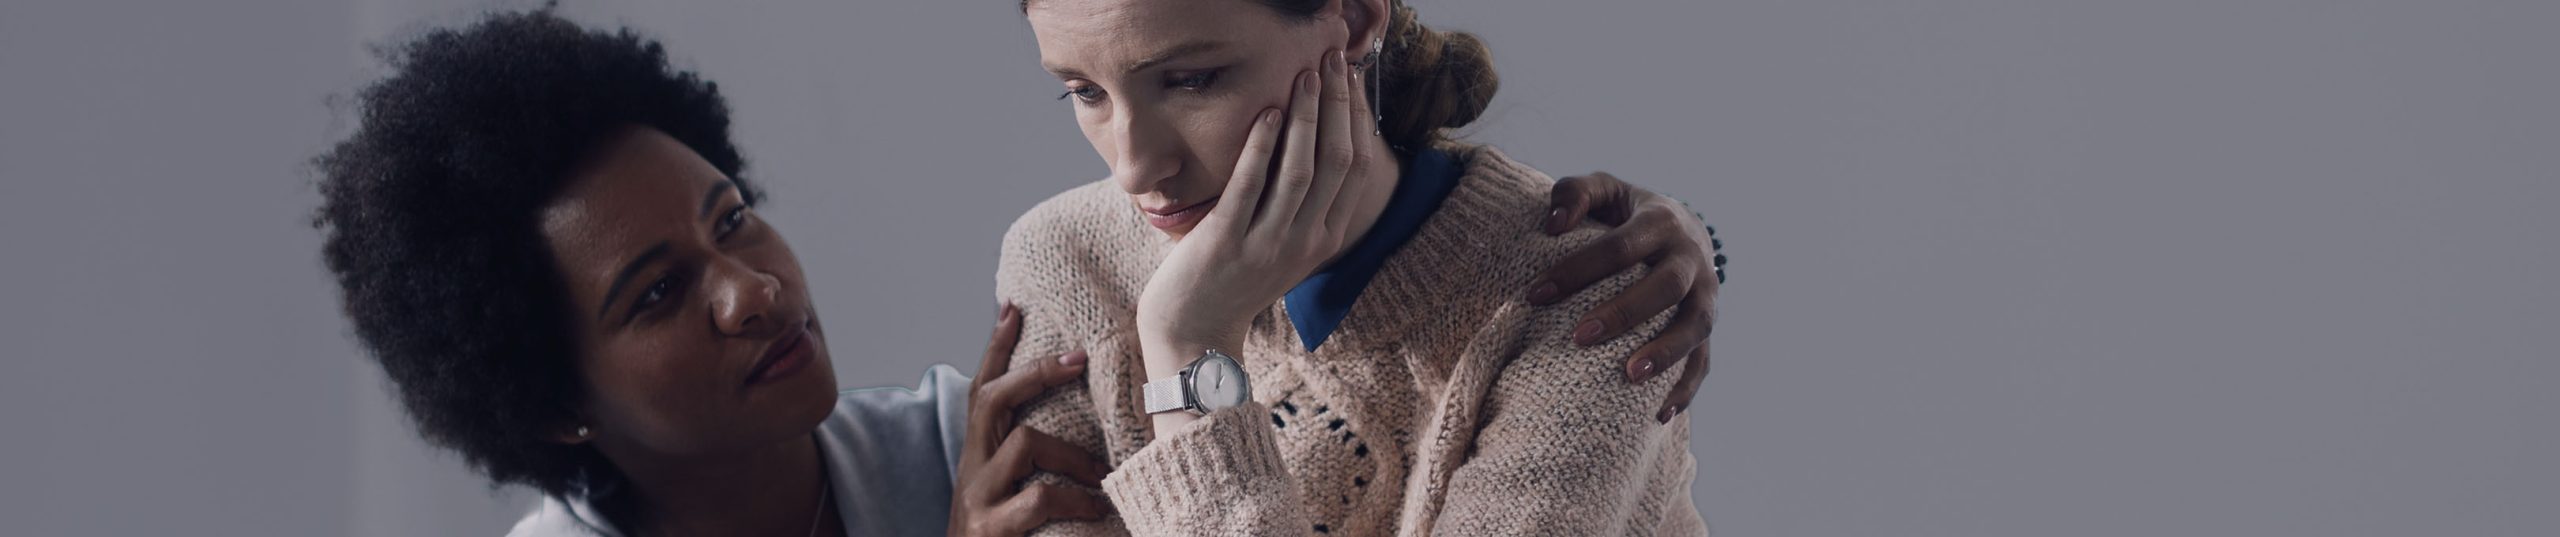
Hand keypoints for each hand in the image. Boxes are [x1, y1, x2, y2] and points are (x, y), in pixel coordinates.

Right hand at [951, 304, 1111, 535]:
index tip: (1011, 306)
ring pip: (1023, 444)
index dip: (995, 348)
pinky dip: (1075, 498)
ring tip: (1105, 473)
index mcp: (976, 459)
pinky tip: (1098, 508)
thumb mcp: (1003, 497)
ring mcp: (978, 501)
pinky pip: (1039, 500)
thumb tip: (1078, 432)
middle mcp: (970, 472)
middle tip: (1078, 358)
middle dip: (1033, 372)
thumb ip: (1027, 464)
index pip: (980, 391)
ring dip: (1073, 453)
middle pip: (992, 401)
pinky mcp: (991, 531)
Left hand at [1136, 52, 1372, 375]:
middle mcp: (1307, 241)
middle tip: (1335, 60)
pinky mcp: (1229, 241)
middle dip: (1339, 104)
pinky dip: (1262, 145)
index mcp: (1326, 238)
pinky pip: (1251, 186)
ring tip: (1305, 74)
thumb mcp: (1284, 244)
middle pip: (1338, 161)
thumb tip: (1312, 142)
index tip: (1353, 77)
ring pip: (1301, 170)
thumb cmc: (1236, 278)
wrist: (1195, 329)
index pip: (1357, 167)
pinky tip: (1265, 111)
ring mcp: (1269, 244)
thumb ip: (1304, 204)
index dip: (1357, 116)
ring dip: (1306, 116)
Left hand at [1533, 172, 1720, 422]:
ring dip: (1666, 352)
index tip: (1535, 295)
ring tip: (1628, 377)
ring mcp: (1706, 294)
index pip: (1620, 247)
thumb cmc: (1626, 213)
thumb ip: (1574, 193)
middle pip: (1666, 286)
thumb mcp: (1604, 190)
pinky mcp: (1708, 325)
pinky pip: (1704, 361)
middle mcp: (1691, 258)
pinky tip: (1658, 414)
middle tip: (1578, 337)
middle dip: (1624, 312)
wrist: (1684, 228)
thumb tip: (1552, 225)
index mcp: (1662, 221)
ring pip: (1696, 326)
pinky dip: (1686, 388)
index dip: (1578, 269)